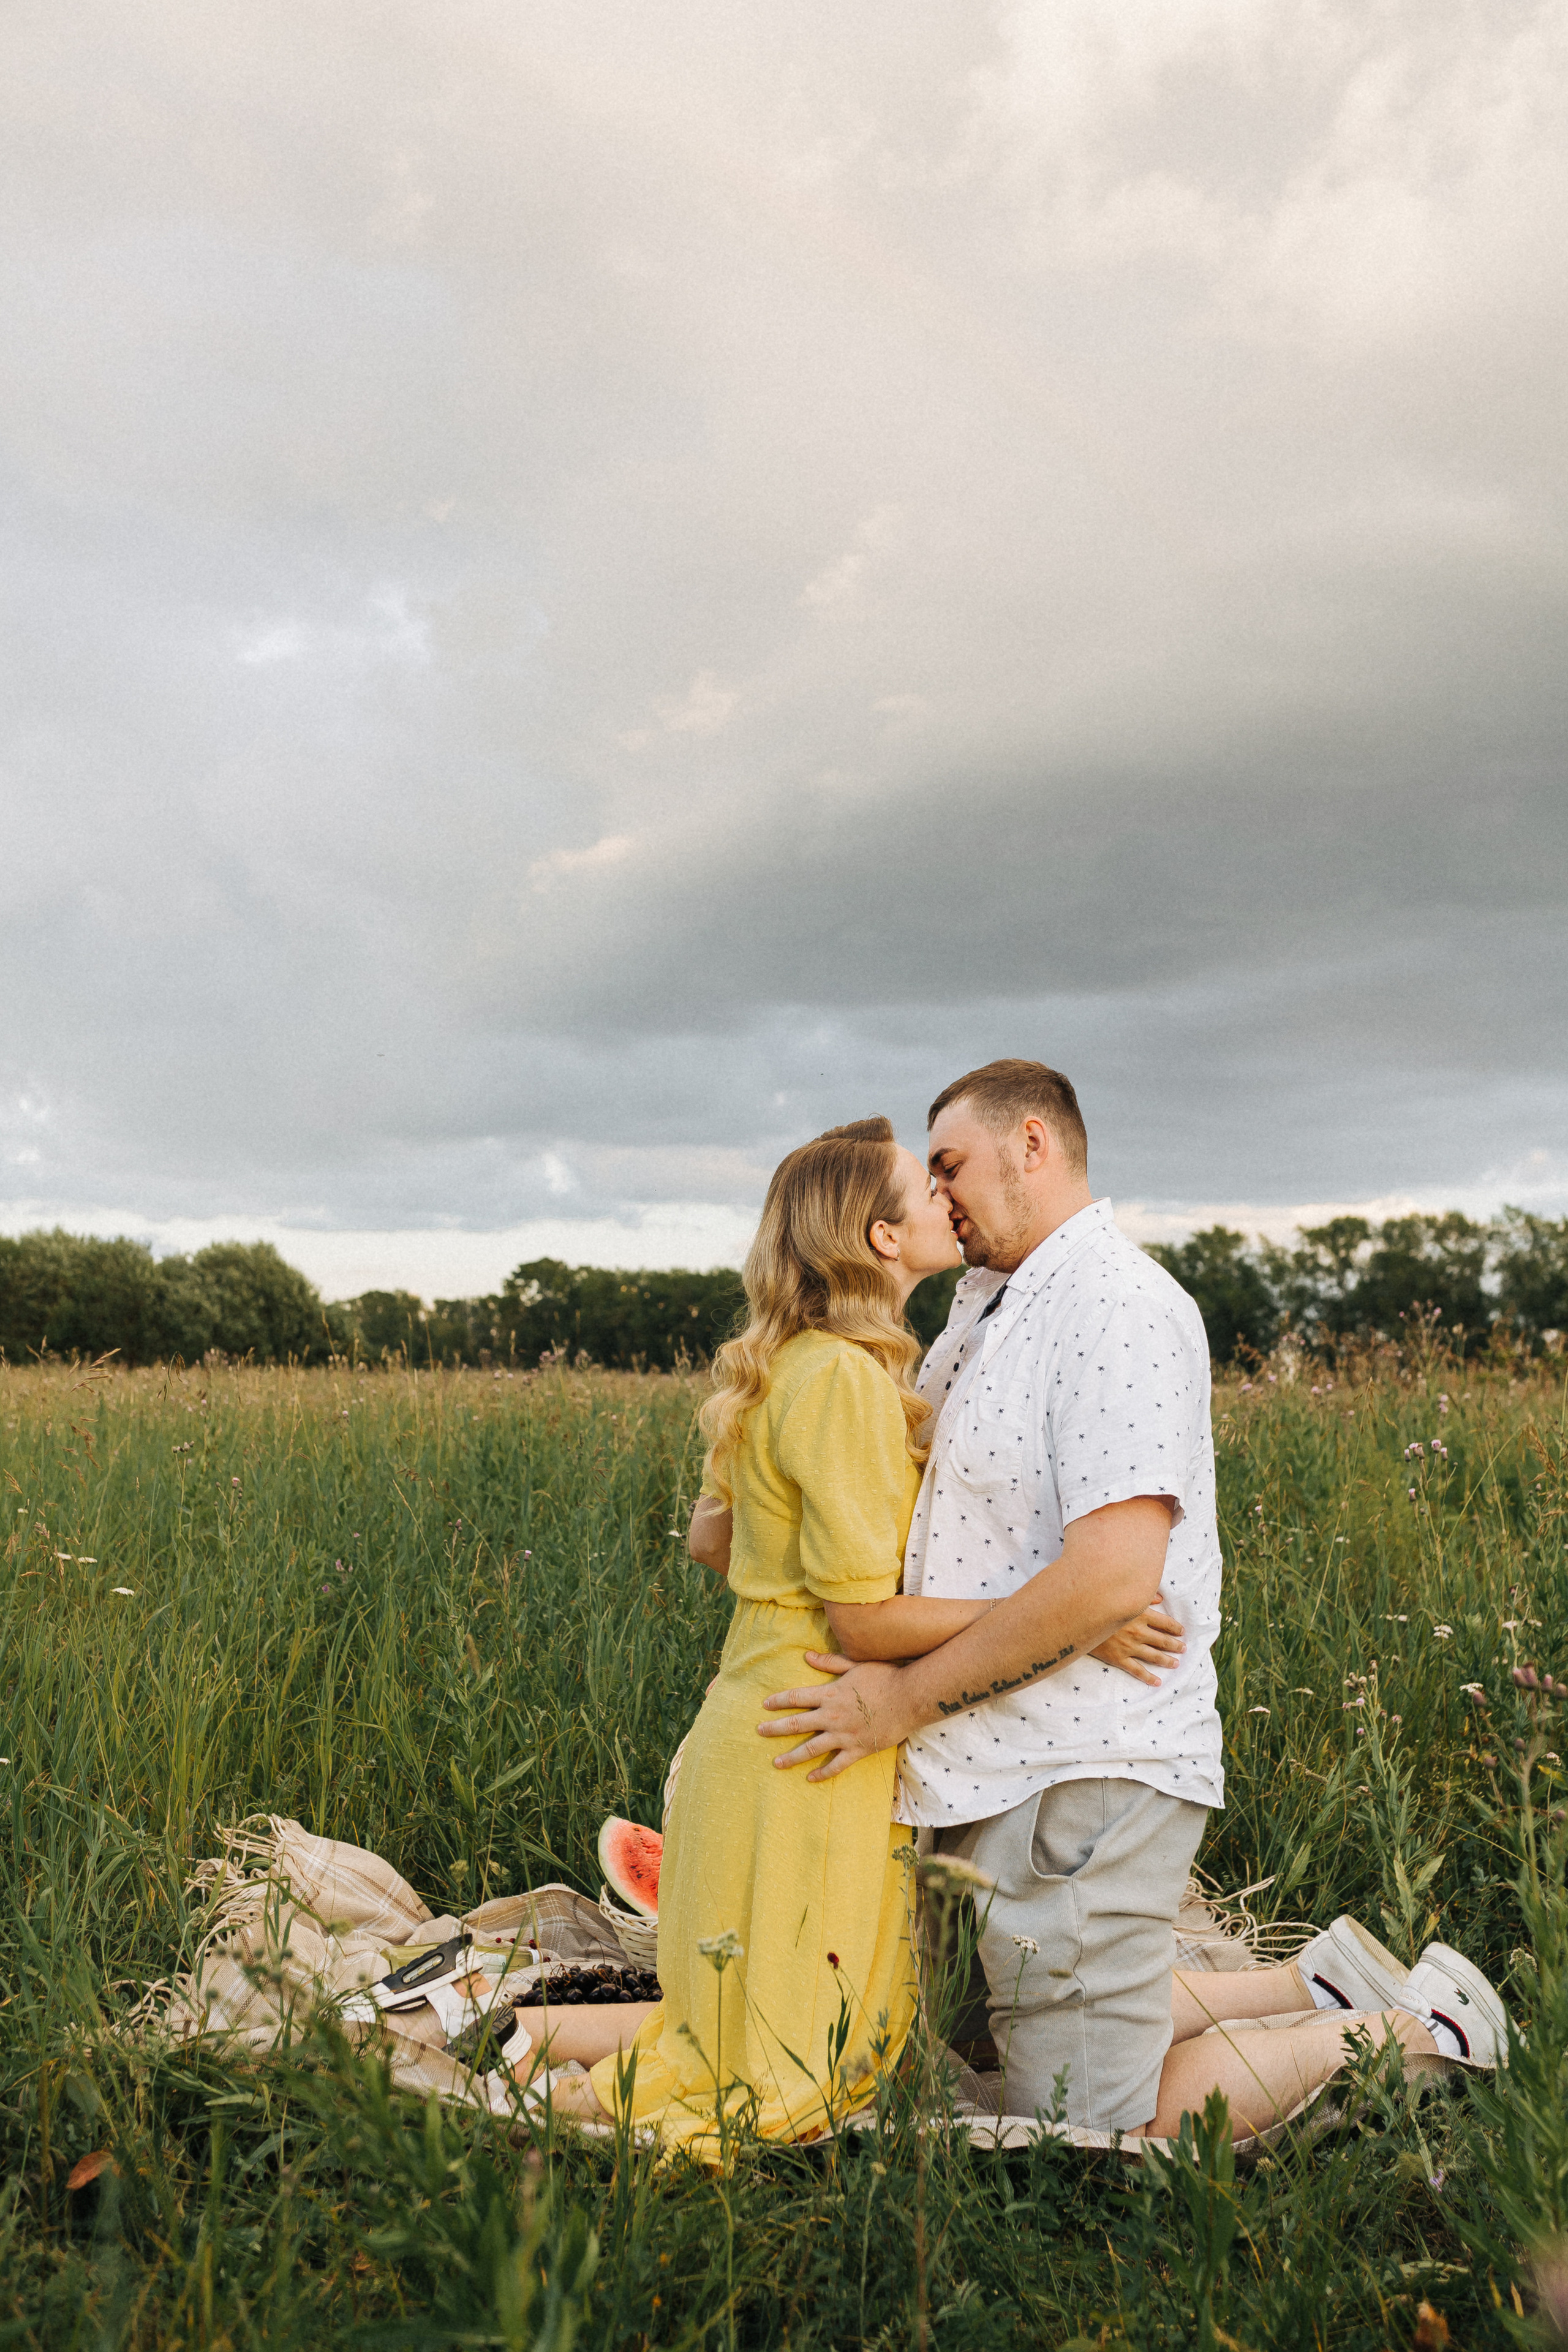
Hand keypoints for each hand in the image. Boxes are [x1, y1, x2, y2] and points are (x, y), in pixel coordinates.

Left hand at [756, 1654, 914, 1780]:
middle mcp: (833, 1716)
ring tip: (776, 1762)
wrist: (910, 1698)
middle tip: (759, 1732)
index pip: (796, 1698)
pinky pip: (837, 1765)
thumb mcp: (855, 1665)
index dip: (779, 1701)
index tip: (764, 1705)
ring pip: (812, 1749)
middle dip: (775, 1729)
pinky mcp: (858, 1749)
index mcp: (830, 1694)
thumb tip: (806, 1657)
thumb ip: (830, 1663)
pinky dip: (823, 1773)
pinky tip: (810, 1778)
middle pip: (797, 1724)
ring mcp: (845, 1735)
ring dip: (792, 1757)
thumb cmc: (885, 1677)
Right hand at [1089, 1603, 1184, 1687]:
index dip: (1176, 1628)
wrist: (1078, 1618)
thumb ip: (1143, 1596)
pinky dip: (1148, 1677)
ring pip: (1154, 1656)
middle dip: (1175, 1645)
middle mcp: (1138, 1632)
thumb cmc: (1100, 1604)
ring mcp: (1129, 1647)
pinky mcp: (1119, 1658)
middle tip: (1183, 1649)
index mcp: (1140, 1614)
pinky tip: (1157, 1682)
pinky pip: (1137, 1670)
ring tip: (1175, 1664)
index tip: (1182, 1631)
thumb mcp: (1121, 1596)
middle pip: (1163, 1641)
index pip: (1165, 1623)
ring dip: (1167, 1660)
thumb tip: (1160, 1598)